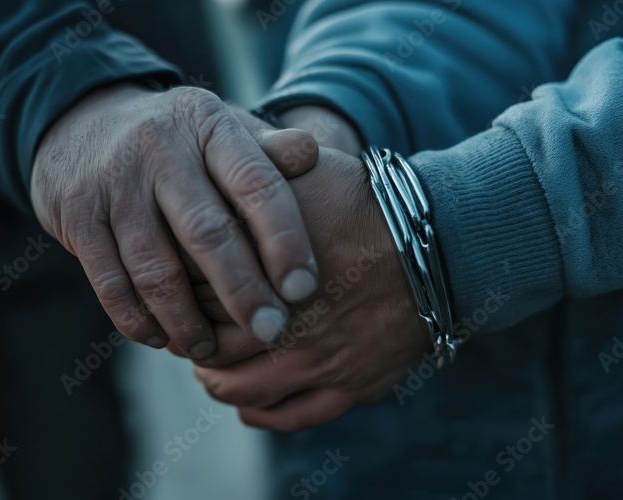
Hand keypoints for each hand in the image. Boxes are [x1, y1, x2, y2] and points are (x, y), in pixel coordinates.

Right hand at [30, 84, 319, 358]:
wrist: (79, 118)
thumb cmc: (174, 139)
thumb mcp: (218, 128)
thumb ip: (265, 149)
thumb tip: (311, 156)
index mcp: (208, 124)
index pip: (256, 184)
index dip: (284, 240)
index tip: (304, 289)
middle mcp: (159, 148)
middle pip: (207, 233)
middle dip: (242, 292)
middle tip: (270, 332)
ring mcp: (114, 183)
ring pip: (156, 268)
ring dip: (185, 320)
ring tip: (208, 349)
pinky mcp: (77, 215)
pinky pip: (110, 283)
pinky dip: (137, 319)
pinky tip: (160, 338)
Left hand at [192, 147, 430, 430]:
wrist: (443, 242)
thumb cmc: (370, 202)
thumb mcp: (306, 173)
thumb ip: (255, 177)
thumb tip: (215, 181)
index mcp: (265, 278)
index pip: (197, 299)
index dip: (181, 297)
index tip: (179, 291)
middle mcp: (286, 329)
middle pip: (213, 352)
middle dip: (194, 344)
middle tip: (191, 335)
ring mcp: (320, 364)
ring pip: (244, 393)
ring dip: (219, 383)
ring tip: (213, 370)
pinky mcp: (351, 387)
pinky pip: (290, 417)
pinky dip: (261, 414)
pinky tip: (250, 404)